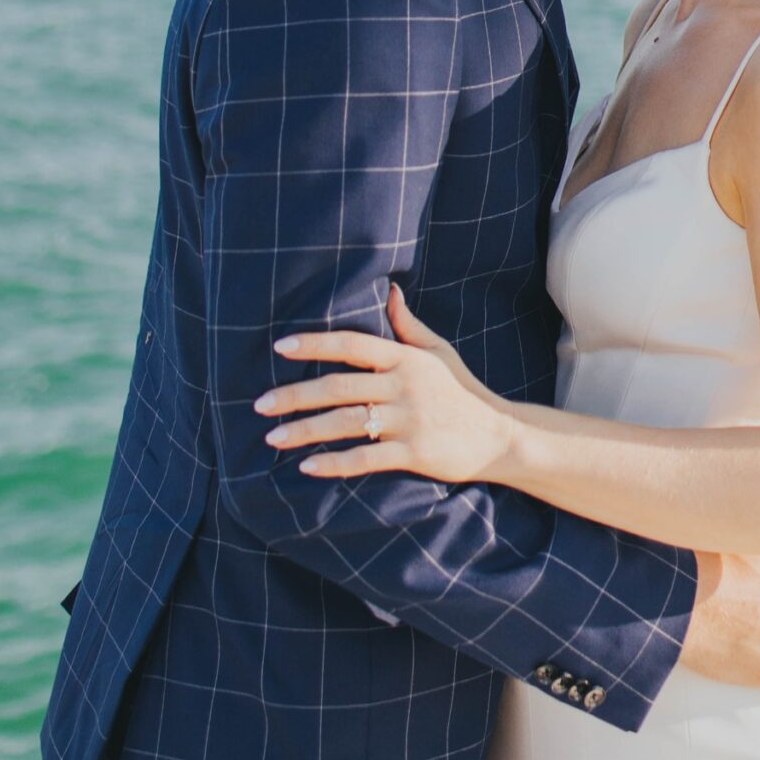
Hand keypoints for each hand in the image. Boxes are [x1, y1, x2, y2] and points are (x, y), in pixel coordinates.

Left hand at [253, 285, 512, 483]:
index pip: (351, 344)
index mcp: (404, 357)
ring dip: (305, 430)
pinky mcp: (414, 452)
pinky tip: (307, 467)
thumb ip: (408, 326)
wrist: (499, 434)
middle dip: (294, 395)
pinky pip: (366, 458)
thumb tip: (390, 291)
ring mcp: (409, 420)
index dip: (313, 344)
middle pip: (338, 387)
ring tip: (273, 438)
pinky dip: (334, 463)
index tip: (279, 347)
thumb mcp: (439, 351)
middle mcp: (404, 385)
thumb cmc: (462, 390)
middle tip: (260, 405)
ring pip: (346, 423)